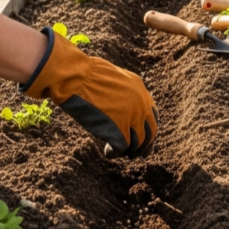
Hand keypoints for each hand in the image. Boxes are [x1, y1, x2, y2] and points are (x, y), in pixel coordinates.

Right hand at [21, 28, 157, 158]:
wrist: (77, 77)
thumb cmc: (86, 75)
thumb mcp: (114, 78)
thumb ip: (124, 92)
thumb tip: (123, 107)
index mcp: (140, 90)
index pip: (152, 115)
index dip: (147, 129)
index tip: (142, 138)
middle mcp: (141, 104)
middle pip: (149, 132)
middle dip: (143, 146)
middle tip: (134, 154)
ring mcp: (132, 118)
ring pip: (137, 143)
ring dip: (128, 150)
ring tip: (116, 151)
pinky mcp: (119, 130)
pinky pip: (121, 148)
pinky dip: (114, 153)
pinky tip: (107, 151)